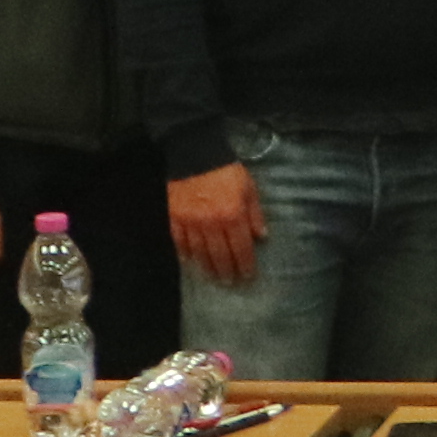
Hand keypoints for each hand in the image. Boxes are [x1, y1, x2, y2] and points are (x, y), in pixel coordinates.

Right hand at [166, 161, 265, 287]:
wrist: (195, 154)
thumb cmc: (226, 170)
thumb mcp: (248, 188)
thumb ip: (255, 213)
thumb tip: (262, 236)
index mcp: (233, 216)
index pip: (241, 248)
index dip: (245, 265)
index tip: (248, 276)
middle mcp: (212, 224)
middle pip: (219, 255)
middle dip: (226, 271)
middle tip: (229, 283)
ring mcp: (191, 223)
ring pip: (199, 253)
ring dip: (207, 267)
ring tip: (212, 277)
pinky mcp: (175, 218)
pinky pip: (179, 242)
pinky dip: (185, 254)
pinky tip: (190, 261)